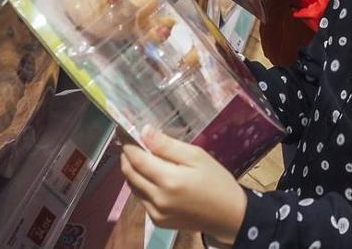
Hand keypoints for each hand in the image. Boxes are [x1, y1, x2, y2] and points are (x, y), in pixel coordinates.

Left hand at [120, 127, 247, 242]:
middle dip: (126, 154)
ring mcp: (155, 213)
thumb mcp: (197, 156)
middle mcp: (157, 199)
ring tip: (138, 155)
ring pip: (132, 186)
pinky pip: (141, 198)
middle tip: (128, 140)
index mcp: (169, 180)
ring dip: (131, 169)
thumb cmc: (216, 181)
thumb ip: (168, 146)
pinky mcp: (158, 221)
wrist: (229, 215)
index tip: (122, 129)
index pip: (136, 158)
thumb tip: (144, 131)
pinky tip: (150, 175)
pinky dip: (140, 184)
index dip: (127, 142)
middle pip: (129, 173)